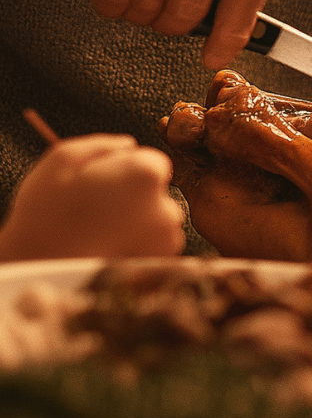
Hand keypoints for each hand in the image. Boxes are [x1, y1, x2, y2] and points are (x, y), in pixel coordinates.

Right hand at [0, 134, 184, 261]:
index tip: (100, 185)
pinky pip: (152, 246)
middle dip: (135, 196)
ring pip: (156, 221)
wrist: (39, 272)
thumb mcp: (63, 158)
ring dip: (137, 222)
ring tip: (98, 233)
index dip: (125, 171)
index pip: (152, 162)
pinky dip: (136, 246)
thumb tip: (129, 145)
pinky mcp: (158, 266)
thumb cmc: (46, 213)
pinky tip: (107, 250)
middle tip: (96, 210)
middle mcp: (166, 207)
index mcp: (146, 175)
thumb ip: (104, 145)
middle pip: (156, 192)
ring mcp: (166, 242)